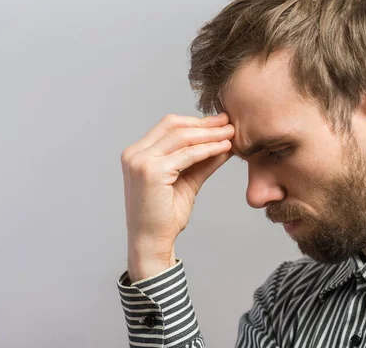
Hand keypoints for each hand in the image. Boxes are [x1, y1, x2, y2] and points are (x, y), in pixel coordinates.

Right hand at [121, 112, 234, 280]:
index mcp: (137, 153)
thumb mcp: (187, 180)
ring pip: (182, 137)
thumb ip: (202, 161)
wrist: (152, 243)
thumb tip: (225, 142)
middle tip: (228, 122)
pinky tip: (224, 148)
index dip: (196, 122)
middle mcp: (134, 153)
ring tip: (231, 133)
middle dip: (204, 124)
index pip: (169, 126)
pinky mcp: (152, 172)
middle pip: (174, 126)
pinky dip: (208, 149)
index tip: (220, 122)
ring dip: (210, 134)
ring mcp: (140, 161)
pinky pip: (187, 155)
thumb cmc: (166, 216)